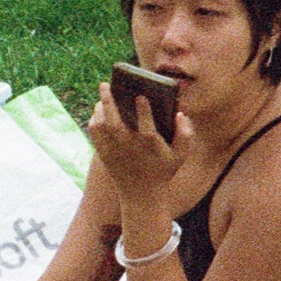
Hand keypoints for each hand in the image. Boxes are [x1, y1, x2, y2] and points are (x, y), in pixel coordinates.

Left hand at [85, 79, 185, 206]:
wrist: (142, 196)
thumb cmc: (163, 171)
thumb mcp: (180, 155)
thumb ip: (186, 133)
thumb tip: (180, 113)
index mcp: (149, 144)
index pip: (146, 124)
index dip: (143, 109)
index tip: (140, 96)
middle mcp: (128, 146)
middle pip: (114, 121)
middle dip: (108, 101)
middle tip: (105, 84)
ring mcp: (113, 150)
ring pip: (100, 124)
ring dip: (99, 108)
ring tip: (102, 97)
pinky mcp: (103, 154)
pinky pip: (94, 132)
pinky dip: (94, 120)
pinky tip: (98, 112)